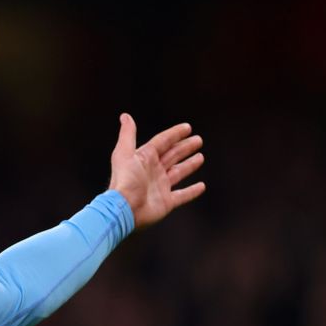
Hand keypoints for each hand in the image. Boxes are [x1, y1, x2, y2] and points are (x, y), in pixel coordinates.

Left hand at [108, 113, 204, 228]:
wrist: (124, 208)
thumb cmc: (124, 180)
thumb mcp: (124, 153)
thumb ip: (128, 135)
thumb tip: (125, 116)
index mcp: (145, 158)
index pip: (163, 142)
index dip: (175, 134)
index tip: (187, 127)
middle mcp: (153, 171)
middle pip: (172, 155)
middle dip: (185, 147)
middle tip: (198, 140)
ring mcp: (160, 187)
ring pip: (178, 173)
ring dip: (189, 165)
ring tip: (200, 157)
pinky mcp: (166, 202)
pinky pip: (182, 195)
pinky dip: (192, 192)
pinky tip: (202, 186)